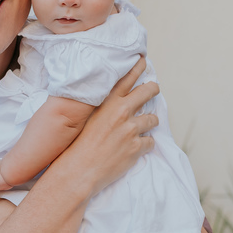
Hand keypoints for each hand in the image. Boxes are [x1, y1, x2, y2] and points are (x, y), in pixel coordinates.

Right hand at [59, 56, 158, 197]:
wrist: (79, 170)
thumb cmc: (78, 146)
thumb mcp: (87, 119)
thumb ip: (102, 109)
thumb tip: (114, 104)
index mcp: (107, 103)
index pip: (127, 78)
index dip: (137, 68)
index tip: (143, 61)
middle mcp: (121, 112)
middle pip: (147, 91)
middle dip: (153, 89)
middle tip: (154, 89)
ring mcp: (130, 129)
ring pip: (152, 119)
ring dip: (149, 123)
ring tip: (141, 128)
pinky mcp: (136, 147)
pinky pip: (150, 142)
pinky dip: (144, 145)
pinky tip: (134, 149)